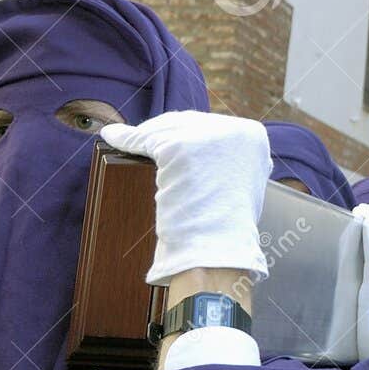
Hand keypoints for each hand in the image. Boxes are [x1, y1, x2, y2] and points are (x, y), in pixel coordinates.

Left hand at [101, 112, 270, 284]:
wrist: (218, 246)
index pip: (213, 125)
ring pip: (166, 130)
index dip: (188, 131)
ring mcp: (207, 137)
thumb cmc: (227, 224)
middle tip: (147, 139)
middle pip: (189, 122)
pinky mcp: (179, 147)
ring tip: (124, 137)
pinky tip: (115, 138)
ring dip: (142, 135)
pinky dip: (127, 139)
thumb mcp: (242, 180)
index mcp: (253, 137)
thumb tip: (208, 148)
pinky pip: (145, 140)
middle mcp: (235, 130)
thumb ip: (228, 158)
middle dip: (164, 131)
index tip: (170, 136)